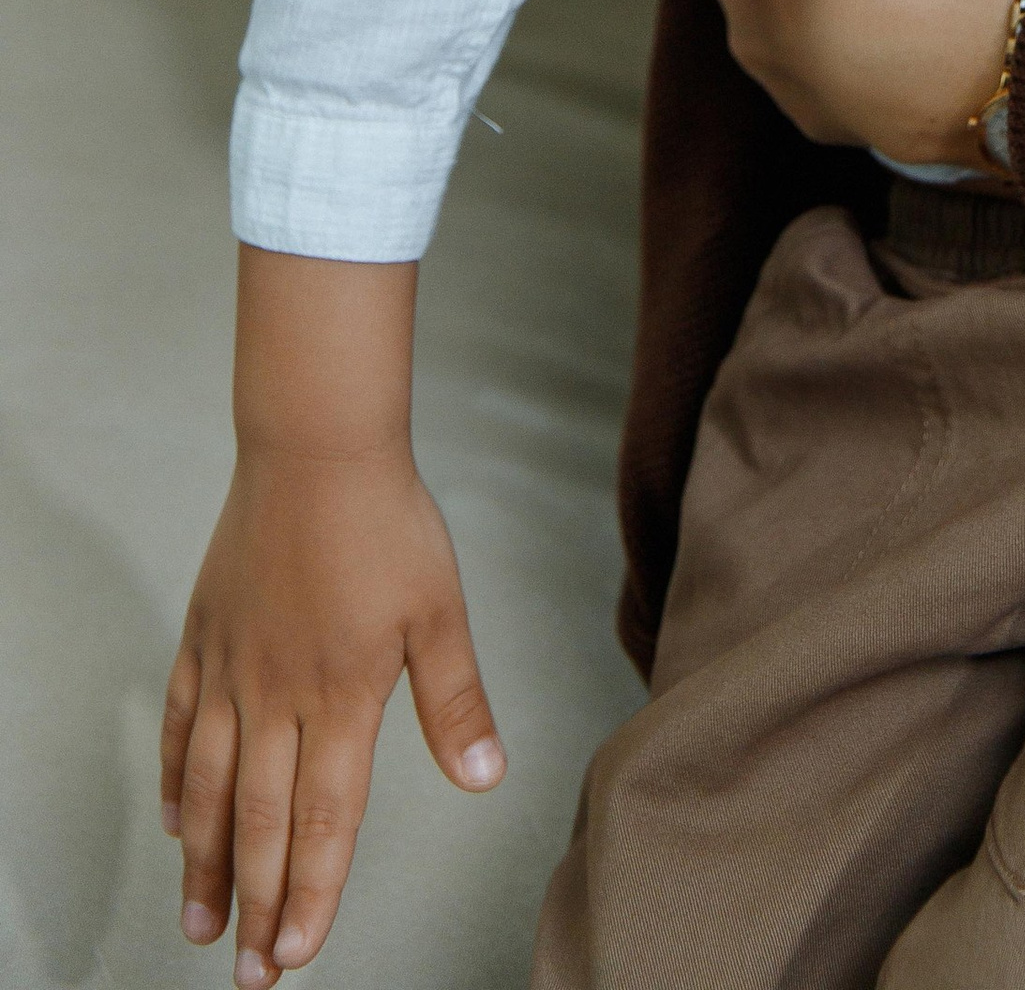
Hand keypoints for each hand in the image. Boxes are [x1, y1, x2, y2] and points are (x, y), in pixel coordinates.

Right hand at [162, 446, 499, 981]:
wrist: (317, 447)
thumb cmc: (386, 522)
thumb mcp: (440, 610)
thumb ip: (455, 702)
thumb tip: (486, 778)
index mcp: (341, 697)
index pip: (322, 819)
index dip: (310, 892)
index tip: (295, 952)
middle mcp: (277, 697)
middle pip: (261, 822)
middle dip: (255, 904)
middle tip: (248, 972)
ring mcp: (232, 669)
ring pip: (210, 788)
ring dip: (205, 862)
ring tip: (200, 923)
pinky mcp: (203, 637)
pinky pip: (181, 725)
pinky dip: (178, 779)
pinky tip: (177, 820)